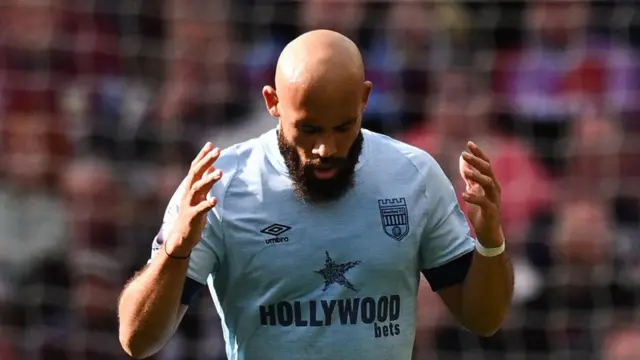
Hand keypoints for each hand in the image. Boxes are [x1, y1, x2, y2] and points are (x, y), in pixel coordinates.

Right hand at [166, 142, 222, 256]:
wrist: (182, 236)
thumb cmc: (193, 213)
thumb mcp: (200, 194)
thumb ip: (205, 180)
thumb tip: (213, 165)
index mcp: (190, 186)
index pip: (195, 167)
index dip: (203, 155)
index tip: (212, 144)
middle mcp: (188, 193)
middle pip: (196, 173)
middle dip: (206, 161)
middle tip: (217, 151)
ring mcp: (189, 204)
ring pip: (197, 188)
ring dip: (208, 180)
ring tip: (220, 173)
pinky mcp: (192, 217)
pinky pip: (200, 209)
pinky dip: (207, 204)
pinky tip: (215, 201)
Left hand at [459, 142, 503, 246]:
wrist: (488, 232)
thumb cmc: (481, 210)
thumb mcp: (473, 190)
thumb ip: (469, 176)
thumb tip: (462, 160)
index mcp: (491, 182)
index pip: (486, 164)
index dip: (479, 153)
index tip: (469, 143)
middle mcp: (495, 188)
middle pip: (488, 170)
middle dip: (477, 161)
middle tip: (464, 154)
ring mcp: (494, 199)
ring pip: (489, 184)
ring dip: (477, 176)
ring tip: (466, 172)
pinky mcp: (492, 211)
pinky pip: (484, 202)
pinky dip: (474, 197)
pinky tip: (464, 194)